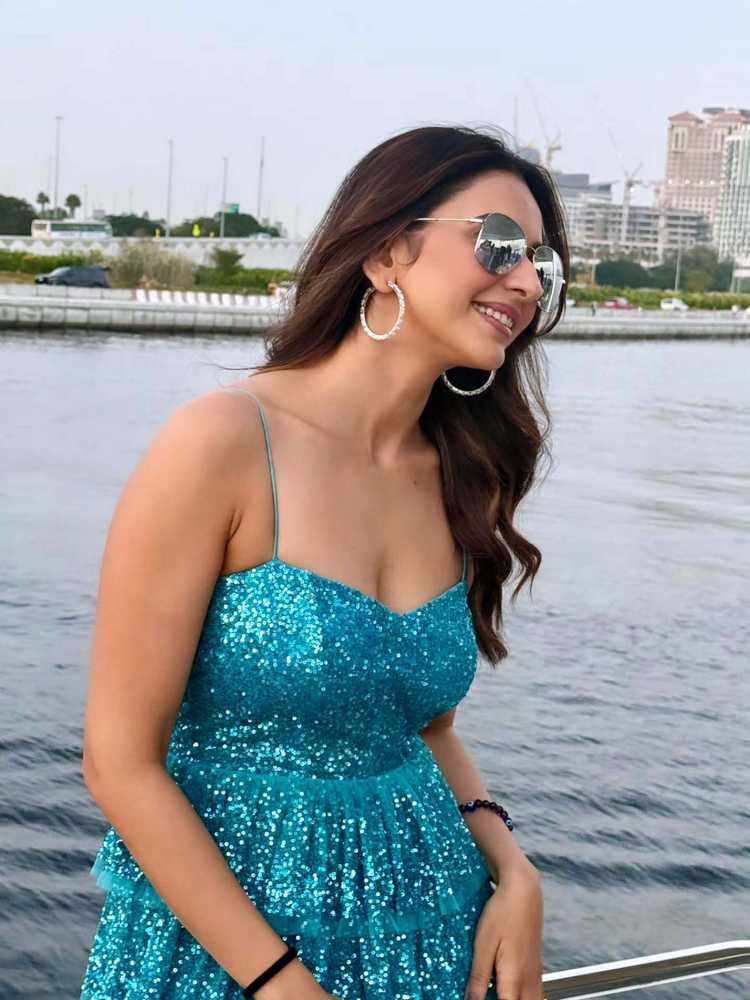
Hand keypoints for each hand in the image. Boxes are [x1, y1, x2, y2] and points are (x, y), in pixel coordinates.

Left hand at [464, 859, 543, 999]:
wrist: (524, 890)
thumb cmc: (502, 913)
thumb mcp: (483, 945)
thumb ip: (479, 978)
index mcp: (514, 979)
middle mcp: (529, 981)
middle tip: (489, 994)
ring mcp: (536, 974)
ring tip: (499, 992)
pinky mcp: (537, 966)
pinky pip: (534, 994)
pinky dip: (524, 998)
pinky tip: (511, 990)